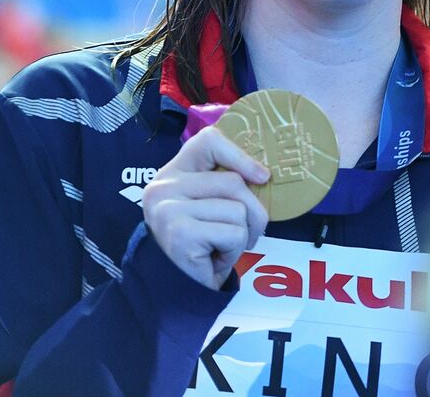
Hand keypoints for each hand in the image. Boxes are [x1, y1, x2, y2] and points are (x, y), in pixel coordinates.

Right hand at [143, 126, 270, 288]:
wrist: (178, 289)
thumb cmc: (203, 243)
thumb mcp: (212, 205)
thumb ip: (227, 184)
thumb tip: (265, 173)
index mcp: (173, 172)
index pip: (208, 141)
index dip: (240, 155)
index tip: (262, 176)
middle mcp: (164, 186)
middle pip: (234, 182)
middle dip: (252, 212)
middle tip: (241, 232)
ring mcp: (168, 209)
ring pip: (237, 209)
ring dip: (242, 235)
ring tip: (220, 246)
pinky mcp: (180, 233)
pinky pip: (233, 233)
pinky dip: (234, 250)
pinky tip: (214, 257)